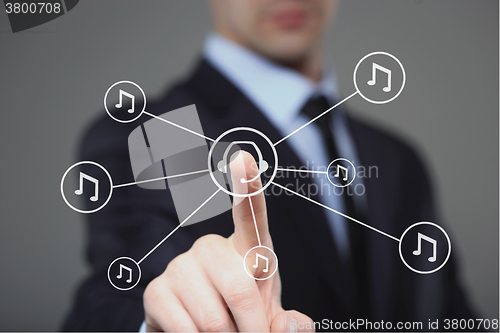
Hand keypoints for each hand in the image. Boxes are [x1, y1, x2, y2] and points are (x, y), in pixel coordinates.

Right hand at [143, 151, 312, 331]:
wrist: (200, 331)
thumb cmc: (245, 315)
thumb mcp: (273, 318)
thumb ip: (290, 324)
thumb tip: (287, 324)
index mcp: (248, 249)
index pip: (251, 217)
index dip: (247, 188)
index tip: (243, 157)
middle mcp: (212, 248)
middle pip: (241, 291)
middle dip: (253, 330)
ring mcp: (182, 266)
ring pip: (214, 320)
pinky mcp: (157, 290)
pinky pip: (186, 330)